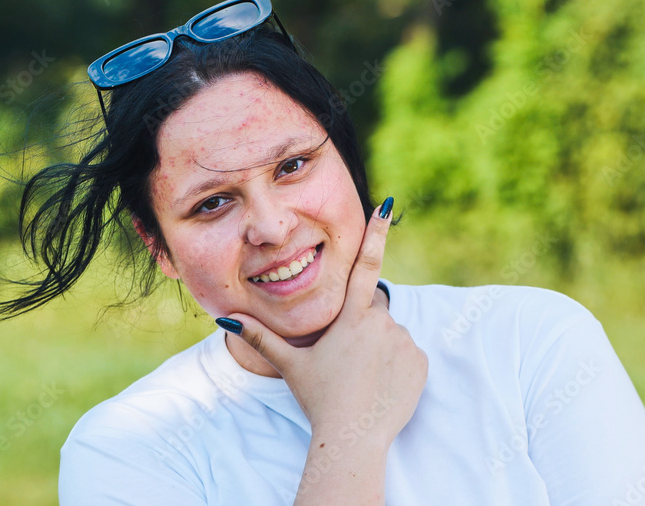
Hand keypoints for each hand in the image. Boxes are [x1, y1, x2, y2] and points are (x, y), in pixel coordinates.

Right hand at [221, 199, 428, 448]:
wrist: (354, 438)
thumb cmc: (319, 399)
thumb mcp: (290, 365)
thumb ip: (260, 337)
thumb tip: (224, 319)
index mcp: (349, 318)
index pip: (365, 265)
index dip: (376, 234)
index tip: (388, 206)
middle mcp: (381, 324)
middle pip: (374, 306)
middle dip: (362, 320)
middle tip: (347, 354)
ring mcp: (404, 343)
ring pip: (391, 332)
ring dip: (379, 345)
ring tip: (361, 376)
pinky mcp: (420, 363)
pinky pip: (409, 353)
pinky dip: (397, 364)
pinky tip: (380, 385)